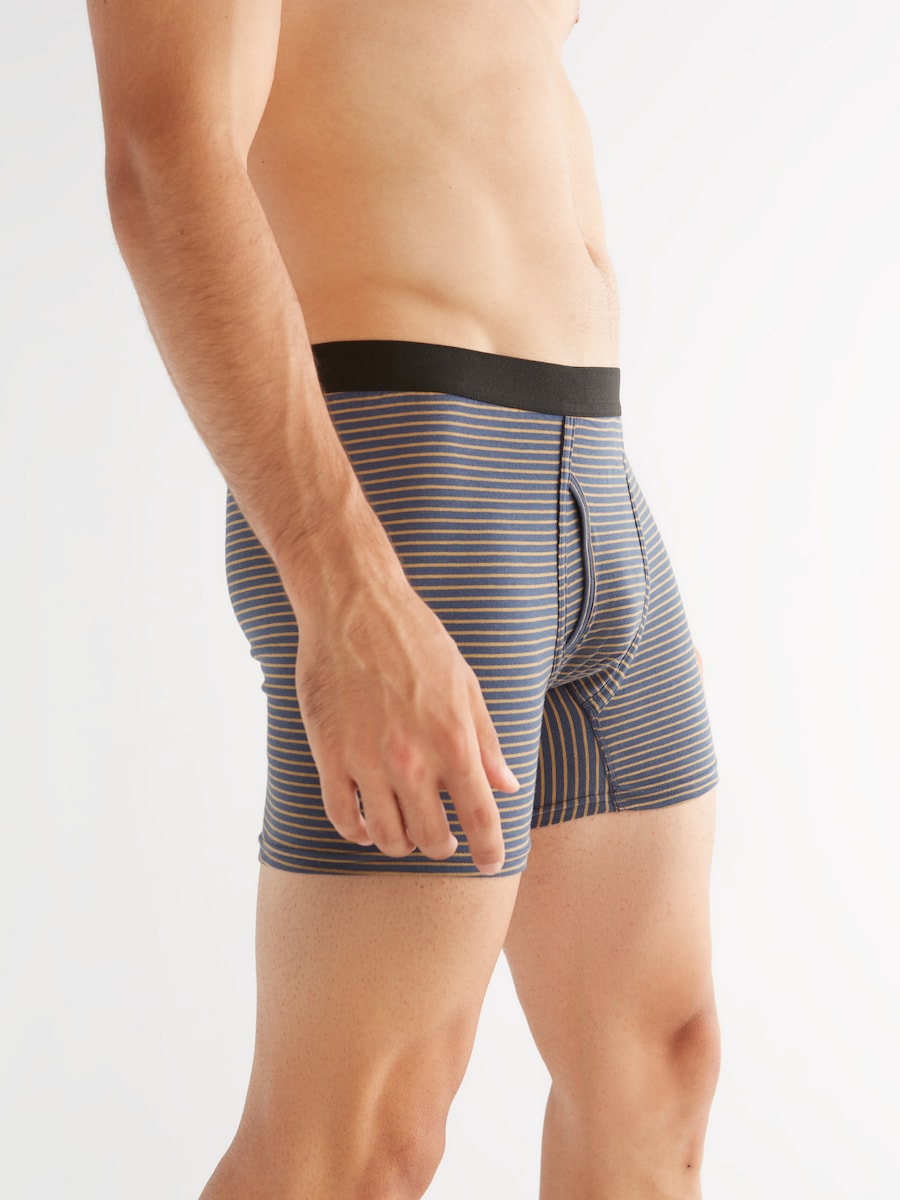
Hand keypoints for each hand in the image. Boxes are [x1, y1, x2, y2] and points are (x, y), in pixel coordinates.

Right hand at [294, 576, 518, 873]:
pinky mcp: (329, 755)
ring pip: (386, 836)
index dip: (489, 849)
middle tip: (444, 843)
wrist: (353, 606)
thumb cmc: (416, 639)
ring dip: (399, 844)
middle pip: (431, 838)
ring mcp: (366, 761)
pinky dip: (356, 831)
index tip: (489, 864)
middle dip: (442, 848)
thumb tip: (506, 785)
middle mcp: (411, 760)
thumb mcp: (466, 685)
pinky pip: (341, 816)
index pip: (480, 817)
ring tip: (405, 834)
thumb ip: (486, 741)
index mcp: (453, 741)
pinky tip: (366, 825)